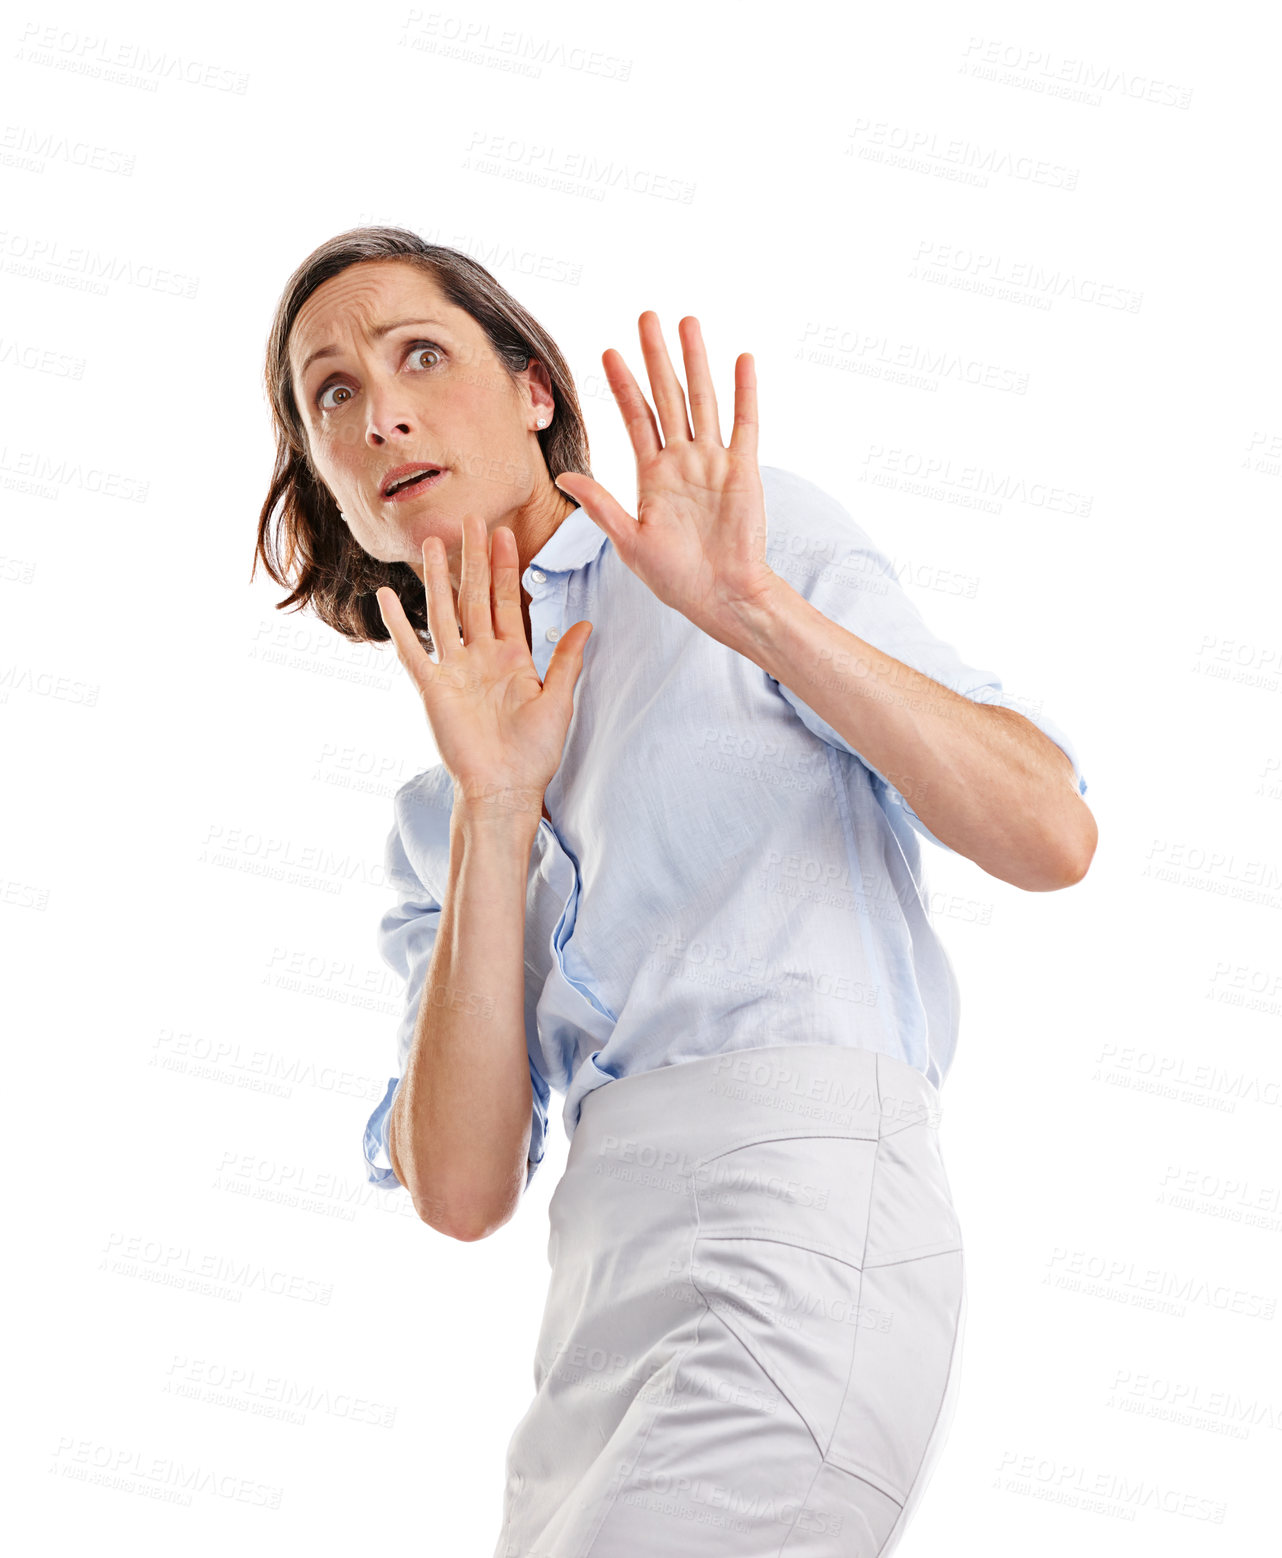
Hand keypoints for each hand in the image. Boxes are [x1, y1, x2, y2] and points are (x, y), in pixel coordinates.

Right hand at [376, 516, 591, 821]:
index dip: (505, 568)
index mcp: (512, 659)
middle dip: (473, 559)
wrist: (506, 788)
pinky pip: (412, 650)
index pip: (506, 602)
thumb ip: (567, 660)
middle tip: (470, 519)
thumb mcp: (559, 701)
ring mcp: (455, 670)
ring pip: (444, 613)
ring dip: (439, 578)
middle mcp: (481, 658)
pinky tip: (385, 596)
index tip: (504, 533)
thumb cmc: (534, 754)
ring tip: (433, 543)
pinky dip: (397, 624)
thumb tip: (585, 624)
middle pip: (474, 597)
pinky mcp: (433, 688)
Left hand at [551, 312, 777, 645]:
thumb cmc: (675, 578)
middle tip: (646, 317)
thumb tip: (563, 475)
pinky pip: (745, 424)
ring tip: (687, 323)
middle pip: (667, 396)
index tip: (607, 352)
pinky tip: (741, 360)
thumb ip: (600, 505)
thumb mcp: (629, 541)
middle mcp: (683, 461)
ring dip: (695, 361)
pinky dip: (745, 392)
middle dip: (656, 357)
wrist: (720, 597)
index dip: (622, 385)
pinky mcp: (744, 471)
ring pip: (702, 400)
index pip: (635, 418)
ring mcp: (714, 463)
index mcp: (653, 476)